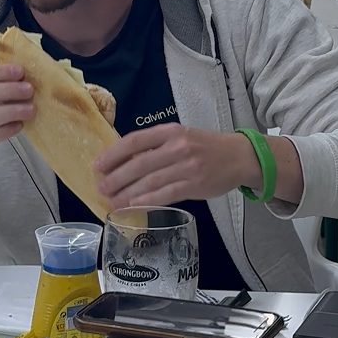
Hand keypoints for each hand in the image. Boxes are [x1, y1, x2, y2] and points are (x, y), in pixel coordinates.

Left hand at [94, 125, 261, 208]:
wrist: (239, 156)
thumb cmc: (205, 147)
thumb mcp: (180, 137)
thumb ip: (155, 146)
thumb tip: (123, 162)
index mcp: (170, 131)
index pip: (135, 141)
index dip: (113, 154)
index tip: (98, 165)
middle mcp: (177, 147)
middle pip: (139, 163)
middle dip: (116, 178)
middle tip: (101, 188)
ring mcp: (187, 166)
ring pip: (150, 181)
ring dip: (127, 193)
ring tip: (112, 201)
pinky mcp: (194, 184)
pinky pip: (165, 194)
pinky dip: (147, 201)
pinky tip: (133, 206)